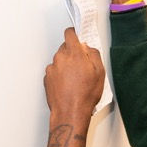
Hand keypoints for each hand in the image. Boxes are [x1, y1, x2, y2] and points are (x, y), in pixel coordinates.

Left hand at [43, 28, 104, 146]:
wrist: (70, 112)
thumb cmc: (84, 95)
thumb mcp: (99, 72)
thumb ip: (93, 54)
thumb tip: (88, 48)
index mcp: (73, 54)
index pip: (70, 34)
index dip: (74, 34)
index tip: (77, 36)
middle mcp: (60, 58)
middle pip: (65, 48)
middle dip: (73, 53)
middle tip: (82, 65)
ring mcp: (51, 69)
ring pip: (59, 60)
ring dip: (66, 65)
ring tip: (76, 79)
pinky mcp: (47, 79)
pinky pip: (54, 71)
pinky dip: (60, 75)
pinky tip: (69, 85)